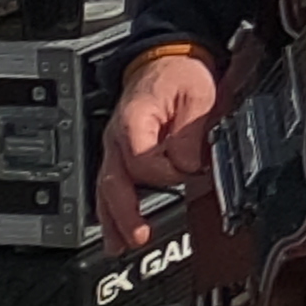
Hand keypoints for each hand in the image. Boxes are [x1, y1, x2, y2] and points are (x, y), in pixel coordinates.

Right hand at [101, 52, 217, 250]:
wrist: (167, 59)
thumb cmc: (180, 73)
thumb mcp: (198, 94)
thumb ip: (193, 132)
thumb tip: (190, 165)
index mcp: (133, 120)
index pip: (143, 162)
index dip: (169, 173)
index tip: (191, 174)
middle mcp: (116, 138)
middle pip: (114, 183)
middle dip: (125, 213)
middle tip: (138, 235)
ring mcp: (115, 148)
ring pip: (106, 190)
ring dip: (113, 220)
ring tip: (120, 246)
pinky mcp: (120, 154)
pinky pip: (111, 186)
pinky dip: (111, 211)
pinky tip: (115, 232)